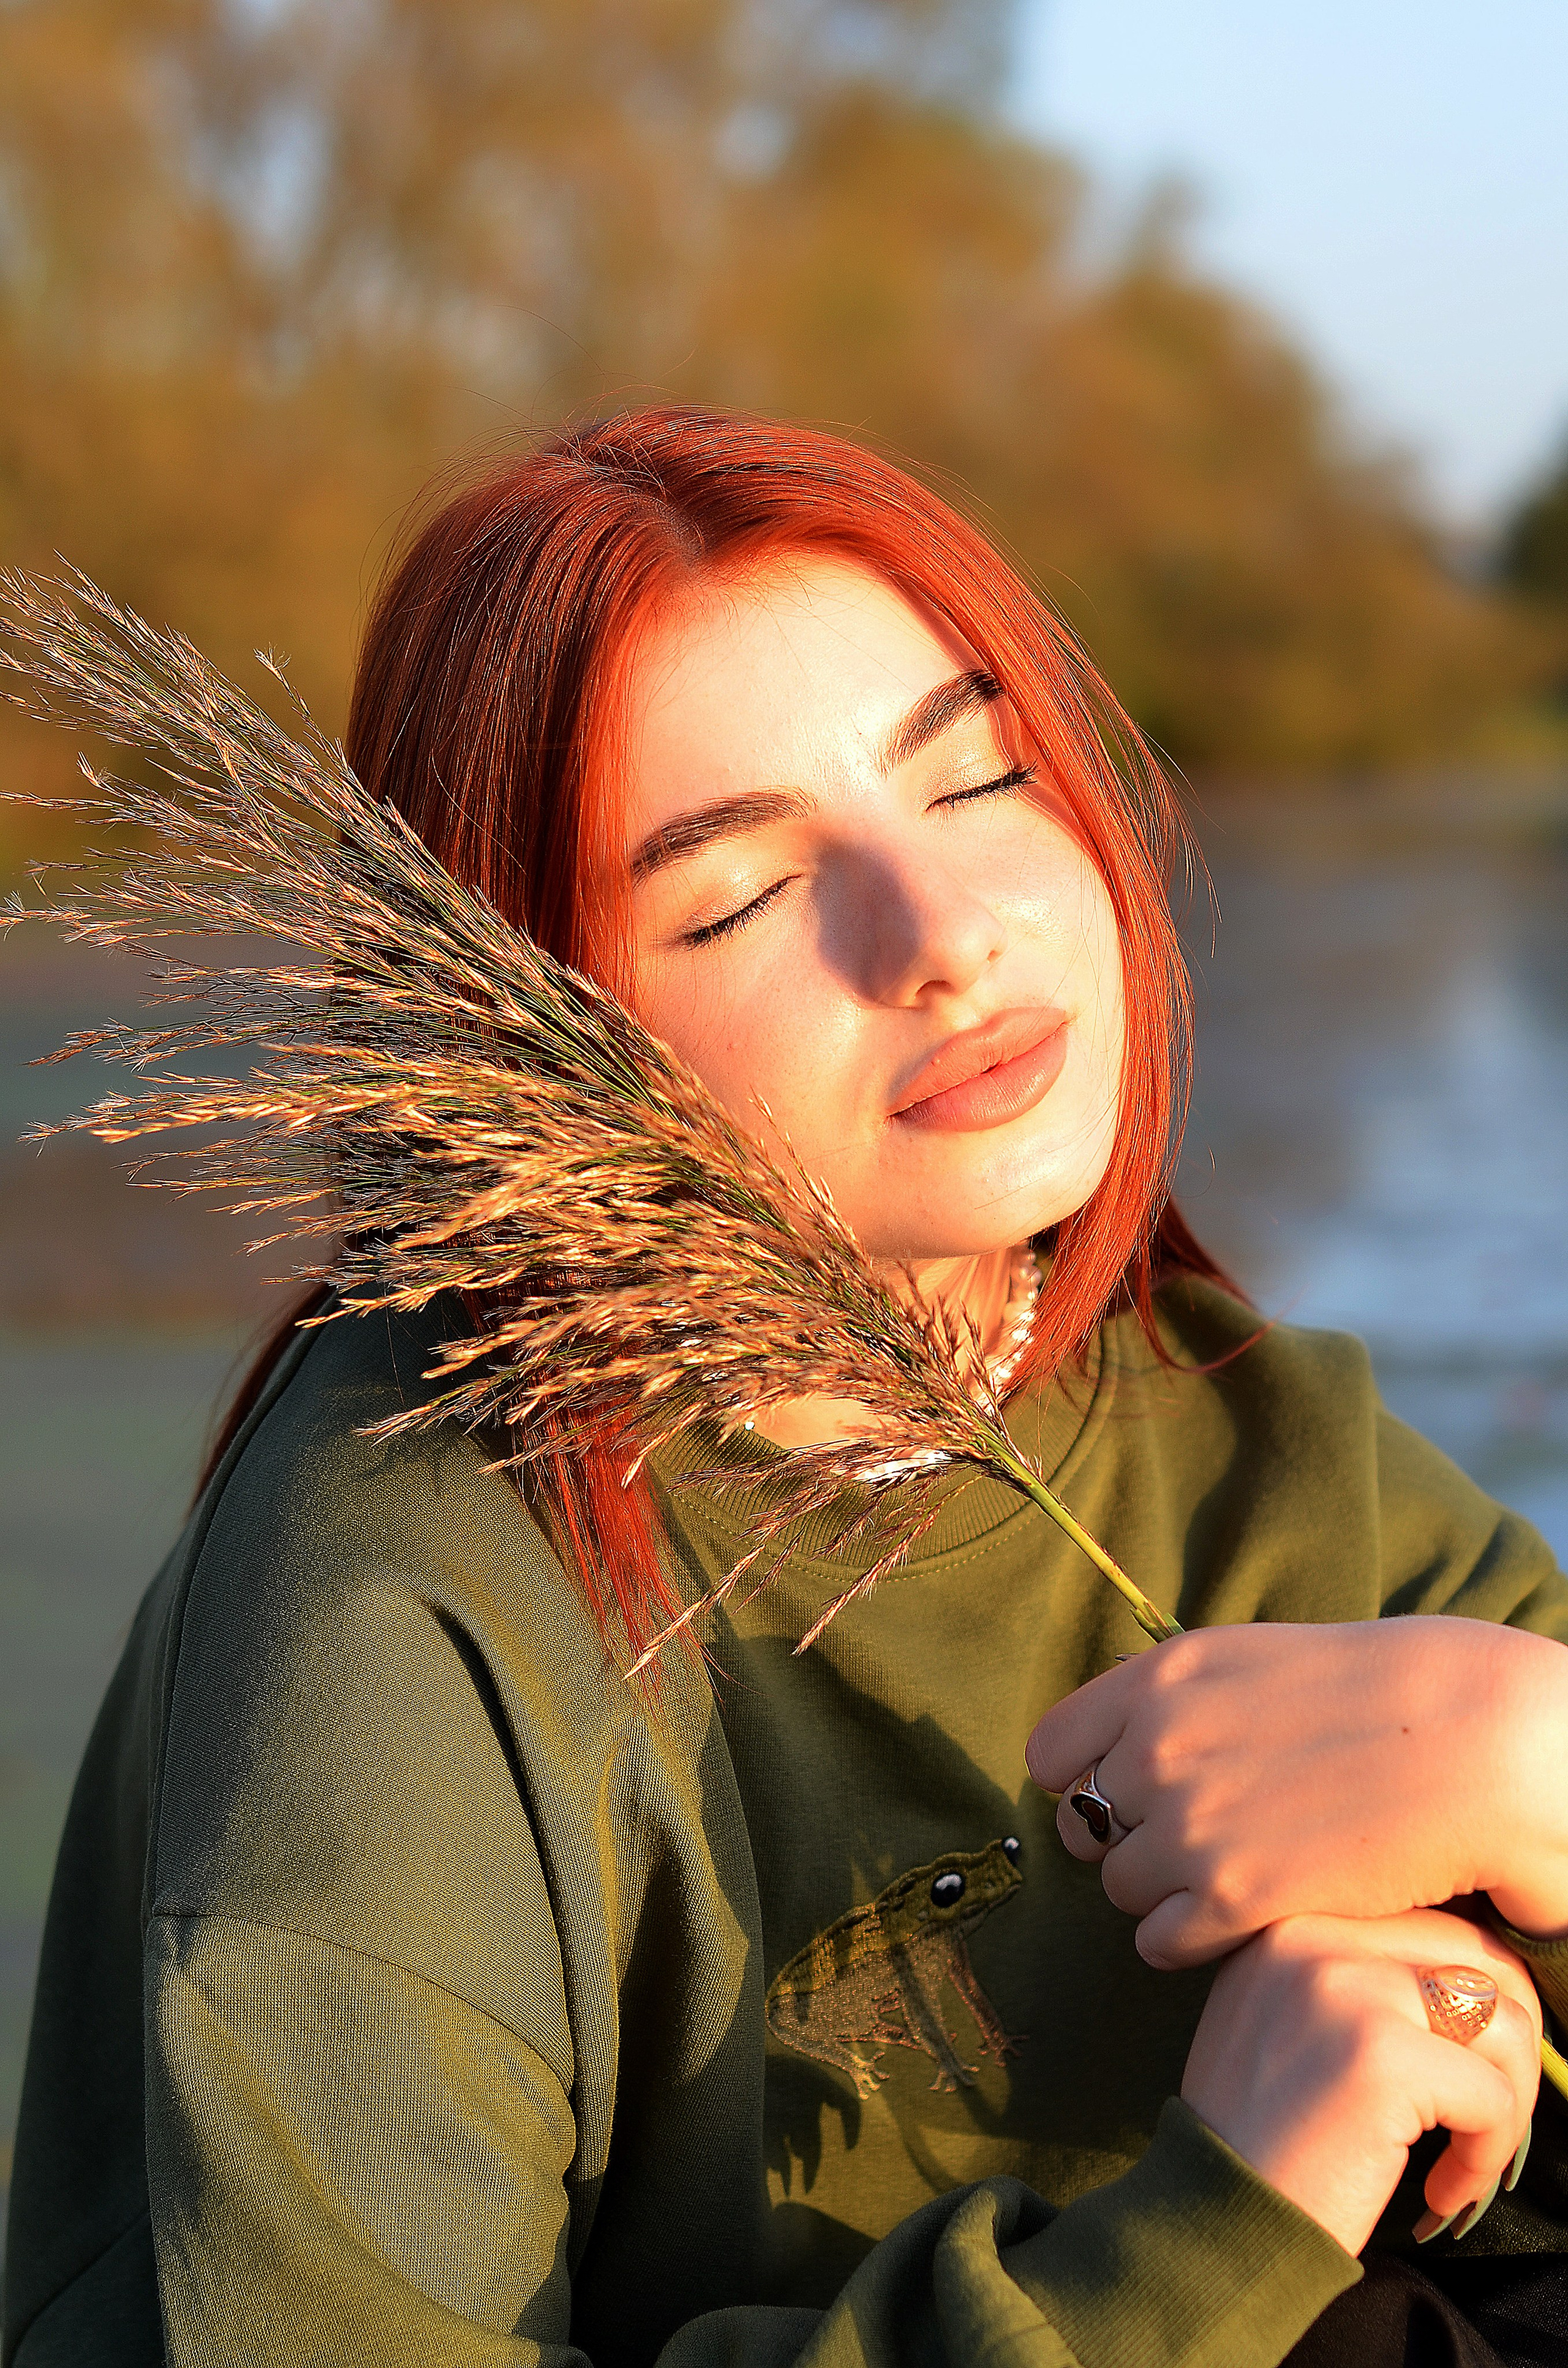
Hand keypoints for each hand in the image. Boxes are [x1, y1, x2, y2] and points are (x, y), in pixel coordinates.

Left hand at [1025, 1618, 1567, 1967]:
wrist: (1468, 1741)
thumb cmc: (1375, 1694)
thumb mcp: (1249, 1663)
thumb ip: (1178, 1702)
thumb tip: (1132, 1742)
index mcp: (1158, 1682)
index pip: (1051, 1754)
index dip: (1081, 1782)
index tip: (1121, 1795)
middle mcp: (1155, 1749)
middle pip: (1084, 1827)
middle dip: (1127, 1839)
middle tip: (1189, 1843)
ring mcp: (1187, 1825)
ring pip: (1120, 1888)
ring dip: (1162, 1893)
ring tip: (1228, 1880)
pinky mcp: (1230, 1897)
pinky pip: (1158, 1942)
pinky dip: (1188, 1940)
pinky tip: (1238, 1920)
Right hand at [1182, 1909, 1540, 2257]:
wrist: (1209, 2221)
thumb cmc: (1256, 2136)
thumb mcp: (1283, 2019)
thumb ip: (1355, 1979)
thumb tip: (1476, 1986)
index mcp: (1291, 1919)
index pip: (1430, 1921)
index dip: (1470, 2001)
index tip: (1463, 2066)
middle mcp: (1314, 1933)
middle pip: (1479, 1959)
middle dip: (1508, 2045)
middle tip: (1488, 2113)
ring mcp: (1347, 1988)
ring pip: (1503, 2022)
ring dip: (1507, 2104)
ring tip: (1463, 2160)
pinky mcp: (1382, 2055)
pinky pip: (1493, 2097)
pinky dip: (1486, 2156)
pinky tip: (1440, 2191)